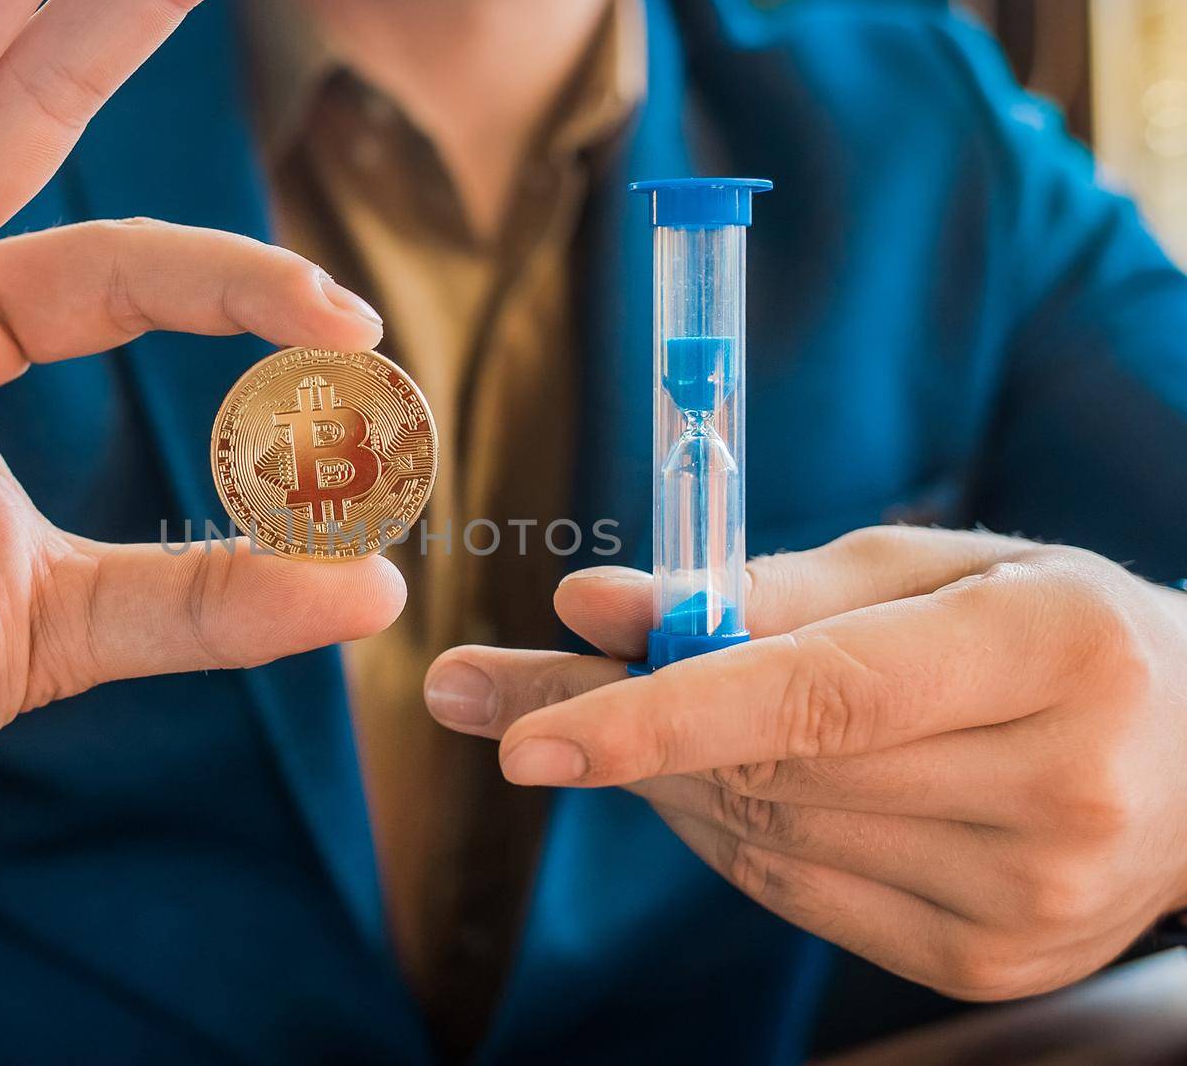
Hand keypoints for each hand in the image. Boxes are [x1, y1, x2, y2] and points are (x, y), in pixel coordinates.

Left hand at [425, 526, 1186, 999]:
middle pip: (767, 772)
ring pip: (759, 838)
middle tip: (480, 691)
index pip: (820, 696)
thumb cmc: (1046, 627)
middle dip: (604, 732)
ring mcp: (1023, 904)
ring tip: (611, 716)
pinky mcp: (980, 965)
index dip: (658, 712)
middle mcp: (1052, 794)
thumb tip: (590, 604)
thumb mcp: (927, 567)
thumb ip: (756, 588)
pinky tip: (708, 775)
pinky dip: (722, 826)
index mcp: (1048, 654)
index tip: (518, 731)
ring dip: (658, 773)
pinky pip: (789, 891)